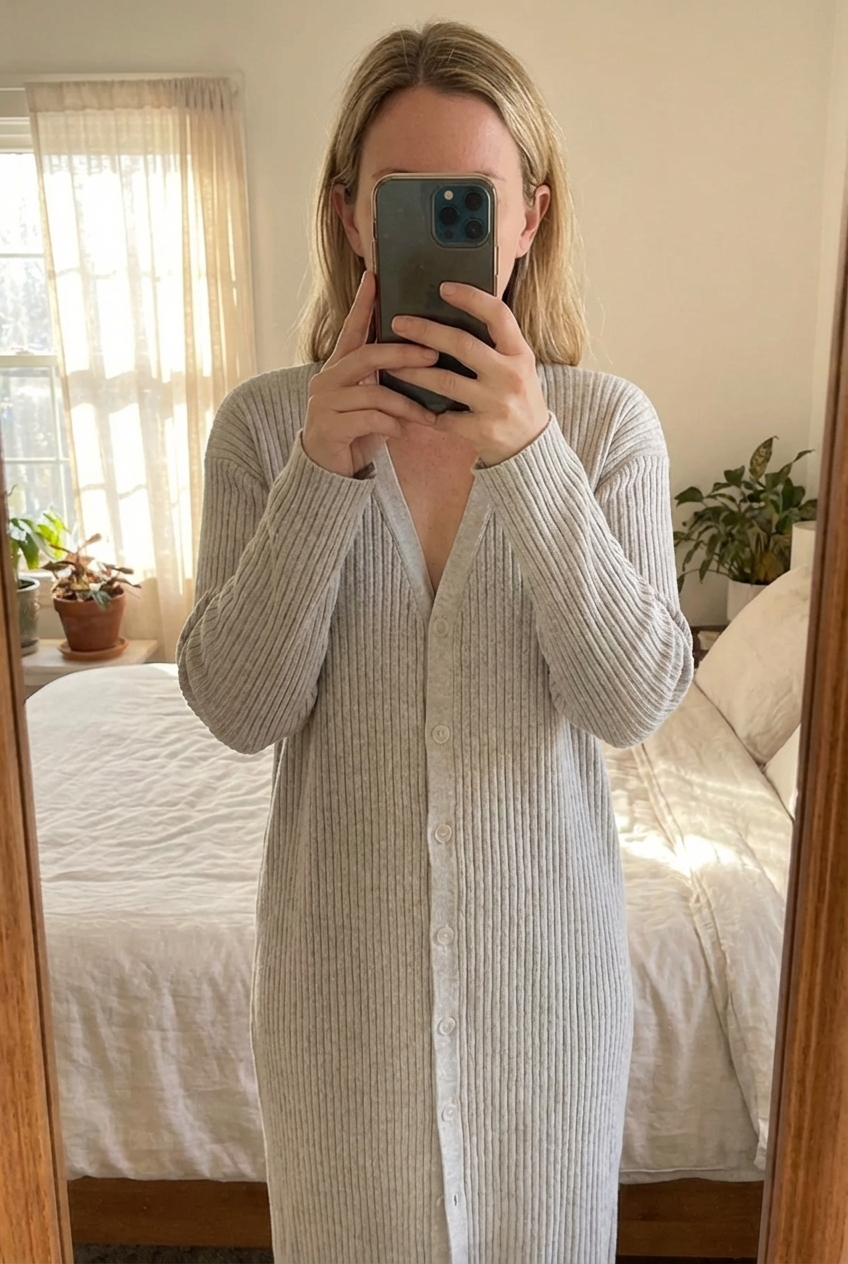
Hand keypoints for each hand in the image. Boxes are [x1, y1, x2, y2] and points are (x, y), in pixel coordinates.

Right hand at [302, 270, 439, 477]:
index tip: (374, 278)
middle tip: (432, 354)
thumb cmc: (357, 433)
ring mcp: (324, 403)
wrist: (329, 473)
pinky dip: (392, 424)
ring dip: (405, 402)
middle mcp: (327, 379)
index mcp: (339, 368)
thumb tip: (422, 356)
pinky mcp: (328, 427)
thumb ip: (385, 379)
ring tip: (427, 415)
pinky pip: (369, 419)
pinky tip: (403, 432)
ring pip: (372, 391)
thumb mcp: (373, 401)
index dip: (363, 304)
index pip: (352, 329)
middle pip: (366, 355)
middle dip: (402, 353)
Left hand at [387, 281, 549, 465]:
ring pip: (444, 381)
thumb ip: (495, 344)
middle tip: (399, 323)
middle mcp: (510, 376)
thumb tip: (454, 313)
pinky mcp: (482, 431)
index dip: (471, 298)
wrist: (531, 446)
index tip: (444, 287)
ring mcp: (496, 405)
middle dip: (426, 331)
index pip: (498, 315)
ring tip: (390, 363)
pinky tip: (407, 402)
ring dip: (412, 371)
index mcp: (520, 354)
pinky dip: (424, 410)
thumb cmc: (517, 398)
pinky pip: (443, 417)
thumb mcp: (517, 366)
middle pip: (462, 345)